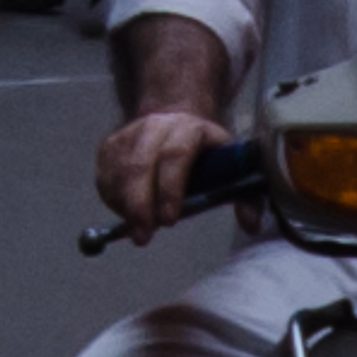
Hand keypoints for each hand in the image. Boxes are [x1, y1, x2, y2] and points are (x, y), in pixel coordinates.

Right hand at [95, 13, 238, 240]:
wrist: (177, 119)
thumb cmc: (208, 153)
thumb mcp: (233, 166)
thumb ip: (245, 195)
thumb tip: (251, 225)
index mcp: (191, 128)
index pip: (176, 155)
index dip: (170, 189)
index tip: (169, 221)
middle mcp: (156, 125)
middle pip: (140, 165)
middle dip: (139, 205)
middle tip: (143, 237)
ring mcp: (130, 133)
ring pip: (118, 173)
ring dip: (124, 206)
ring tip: (138, 228)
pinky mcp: (110, 145)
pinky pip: (104, 177)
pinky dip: (113, 200)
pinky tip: (127, 211)